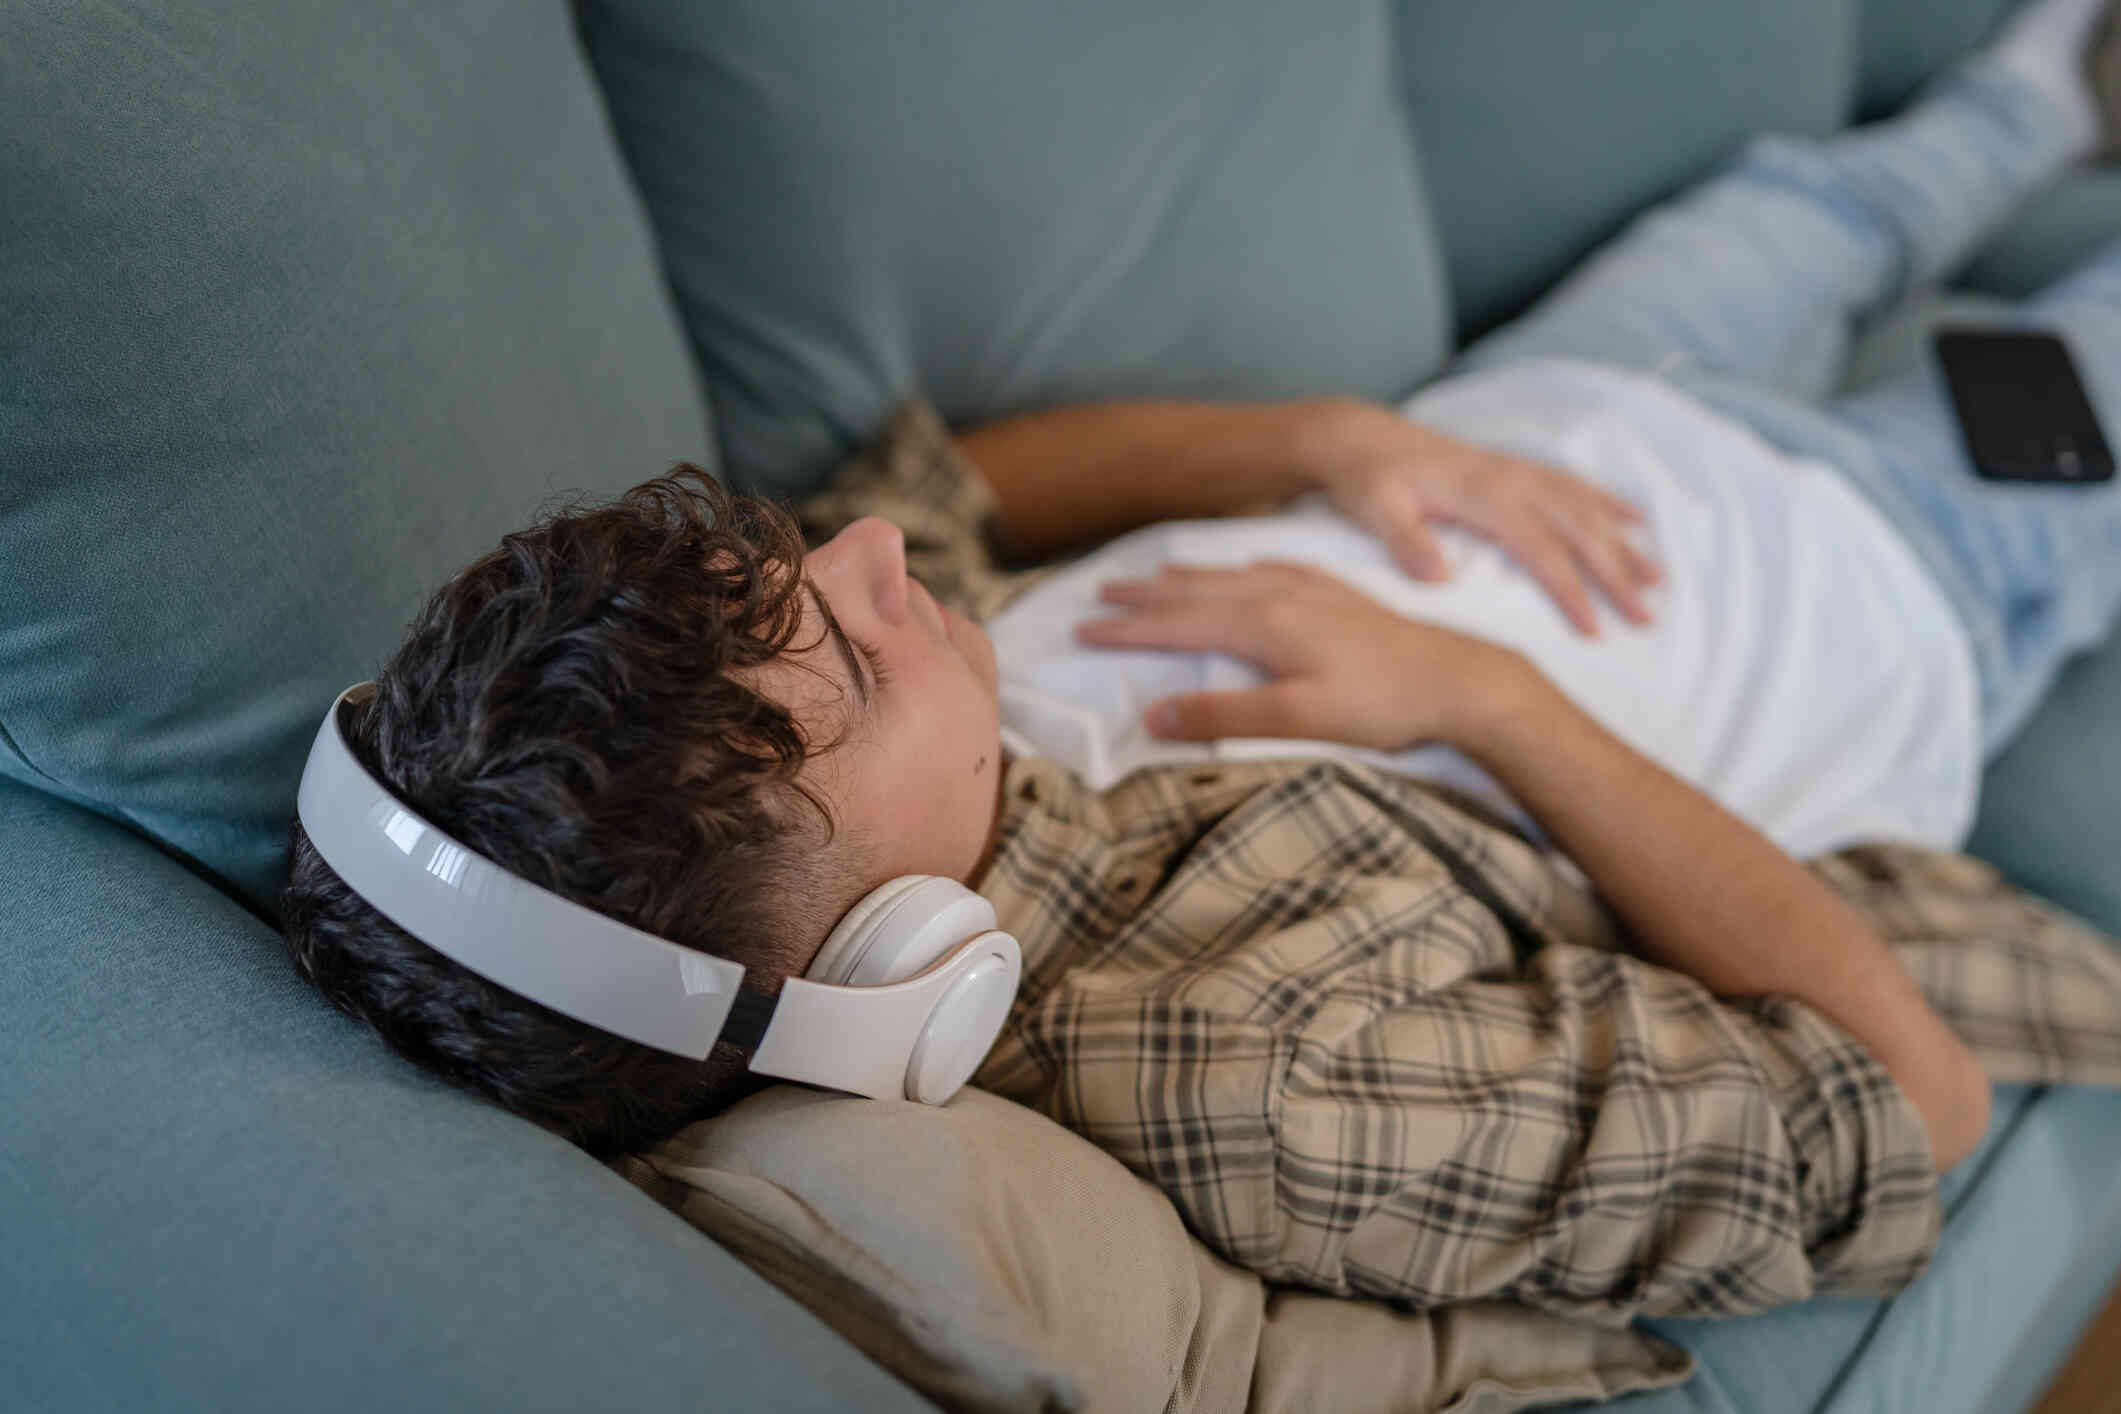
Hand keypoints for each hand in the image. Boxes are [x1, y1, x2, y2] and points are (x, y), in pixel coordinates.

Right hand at [1075, 561, 1536, 749]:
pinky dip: (1246, 566)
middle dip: (1145, 595)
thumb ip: (1226, 715)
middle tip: (1098, 593)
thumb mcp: (1300, 719)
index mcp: (1266, 623)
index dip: (1128, 629)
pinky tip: (1249, 564)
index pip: (1179, 623)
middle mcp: (1284, 596)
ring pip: (1234, 575)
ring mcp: (1316, 592)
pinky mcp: (1345, 597)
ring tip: (1155, 573)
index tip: (1082, 630)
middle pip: (1198, 591)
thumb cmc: (1382, 706)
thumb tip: (1154, 715)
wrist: (1462, 680)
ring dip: (1189, 576)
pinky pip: (1280, 567)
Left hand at [1299, 398, 1662, 636]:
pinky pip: (1574, 484)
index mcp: (1484, 494)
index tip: (1594, 631)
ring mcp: (1518, 470)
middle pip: (1578, 530)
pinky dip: (1609, 503)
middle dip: (1616, 575)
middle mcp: (1513, 478)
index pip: (1540, 549)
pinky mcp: (1516, 468)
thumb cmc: (1367, 481)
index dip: (1570, 590)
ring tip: (1657, 580)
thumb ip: (1406, 542)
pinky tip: (1635, 520)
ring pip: (1586, 507)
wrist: (1361, 438)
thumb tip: (1440, 578)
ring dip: (1623, 543)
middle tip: (1646, 618)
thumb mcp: (1375, 510)